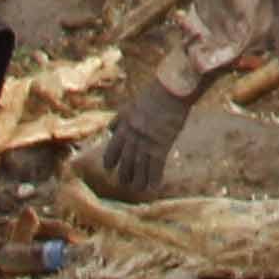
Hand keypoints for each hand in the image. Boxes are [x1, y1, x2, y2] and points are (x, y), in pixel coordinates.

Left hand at [89, 75, 189, 202]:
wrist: (171, 89)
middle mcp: (132, 136)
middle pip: (124, 161)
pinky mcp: (161, 145)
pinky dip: (154, 179)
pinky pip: (155, 167)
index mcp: (124, 125)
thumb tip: (110, 128)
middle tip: (122, 183)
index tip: (108, 168)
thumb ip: (120, 118)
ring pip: (138, 168)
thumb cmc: (155, 94)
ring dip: (137, 181)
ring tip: (136, 189)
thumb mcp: (131, 104)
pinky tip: (153, 188)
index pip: (112, 148)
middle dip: (123, 174)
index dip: (110, 160)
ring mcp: (145, 142)